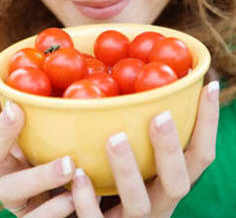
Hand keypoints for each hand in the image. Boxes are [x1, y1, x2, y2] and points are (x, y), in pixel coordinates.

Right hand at [0, 53, 75, 216]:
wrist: (98, 202)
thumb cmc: (81, 156)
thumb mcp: (72, 129)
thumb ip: (67, 108)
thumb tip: (84, 58)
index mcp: (11, 147)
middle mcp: (8, 171)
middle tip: (16, 110)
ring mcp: (19, 200)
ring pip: (9, 190)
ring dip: (37, 174)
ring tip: (70, 164)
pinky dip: (54, 208)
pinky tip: (73, 199)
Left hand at [70, 81, 218, 217]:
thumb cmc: (122, 183)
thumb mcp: (142, 163)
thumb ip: (144, 133)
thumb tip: (151, 83)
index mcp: (171, 182)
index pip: (200, 155)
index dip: (209, 123)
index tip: (210, 86)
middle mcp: (159, 203)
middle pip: (177, 182)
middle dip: (171, 149)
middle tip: (160, 116)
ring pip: (138, 202)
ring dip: (128, 169)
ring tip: (115, 138)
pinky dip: (87, 198)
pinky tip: (78, 173)